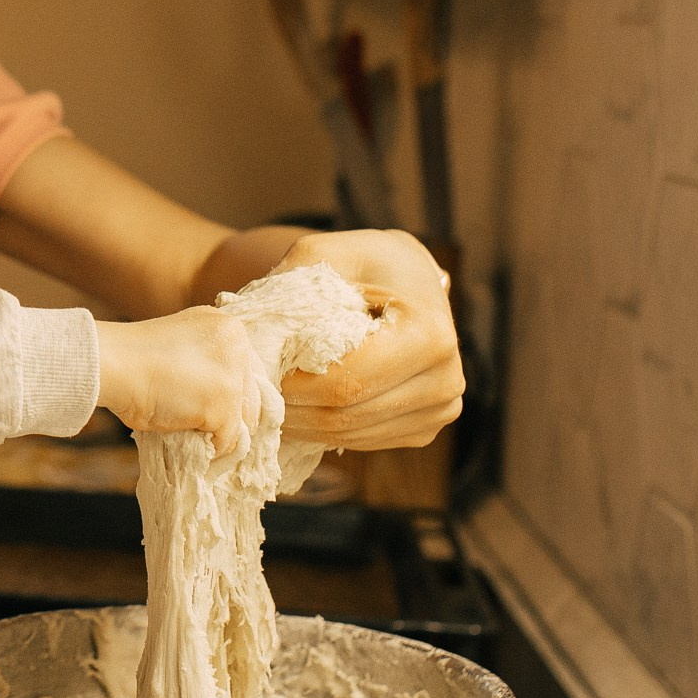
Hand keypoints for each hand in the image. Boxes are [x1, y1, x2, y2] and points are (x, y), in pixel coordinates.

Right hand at [94, 305, 268, 458]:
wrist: (114, 363)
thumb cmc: (133, 358)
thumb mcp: (183, 346)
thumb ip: (206, 362)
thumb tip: (221, 402)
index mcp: (227, 326)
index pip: (248, 371)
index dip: (232, 393)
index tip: (212, 406)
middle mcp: (237, 345)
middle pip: (251, 396)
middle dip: (231, 415)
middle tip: (203, 424)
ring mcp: (231, 375)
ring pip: (242, 420)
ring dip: (220, 431)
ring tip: (193, 431)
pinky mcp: (223, 404)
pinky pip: (227, 439)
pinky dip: (210, 447)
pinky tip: (190, 441)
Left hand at [272, 230, 462, 450]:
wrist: (408, 276)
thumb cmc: (363, 262)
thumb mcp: (324, 255)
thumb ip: (290, 288)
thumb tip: (252, 337)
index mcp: (429, 334)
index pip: (348, 382)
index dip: (294, 386)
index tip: (258, 375)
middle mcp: (446, 377)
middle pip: (348, 414)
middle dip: (292, 408)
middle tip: (255, 393)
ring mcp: (442, 407)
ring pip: (352, 434)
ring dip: (303, 424)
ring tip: (270, 400)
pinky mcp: (426, 426)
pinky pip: (365, 441)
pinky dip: (324, 430)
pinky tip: (301, 408)